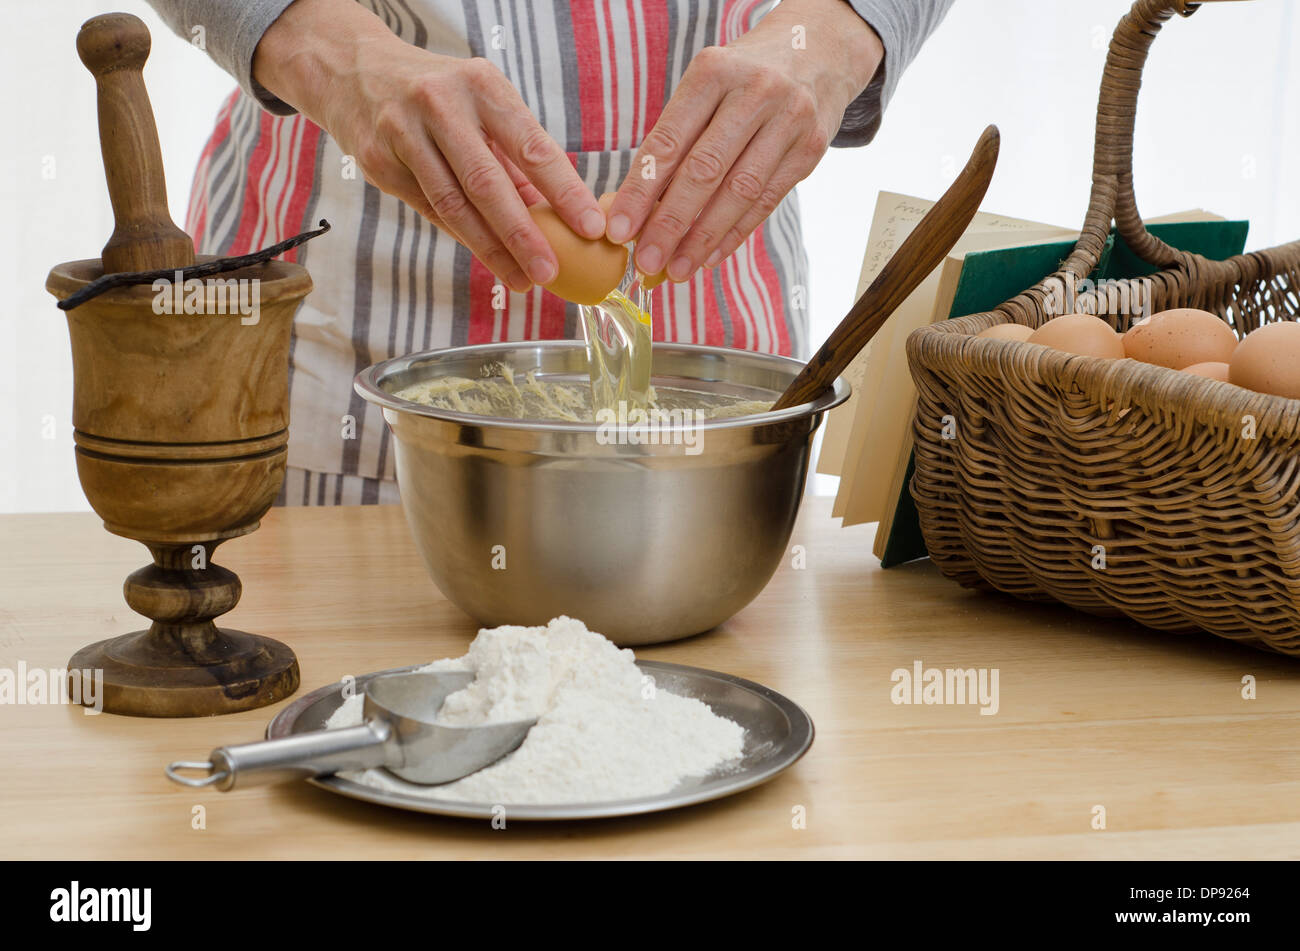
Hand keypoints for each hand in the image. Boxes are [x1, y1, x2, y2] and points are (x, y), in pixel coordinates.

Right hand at [253, 0, 603, 291]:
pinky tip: (489, 257)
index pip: (531, 146)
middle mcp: (440, 105)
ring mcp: (404, 134)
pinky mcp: (379, 162)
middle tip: (549, 272)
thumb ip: (517, 157)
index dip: (564, 191)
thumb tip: (560, 214)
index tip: (592, 226)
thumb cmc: (440, 94)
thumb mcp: (483, 104)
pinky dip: (463, 236)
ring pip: (453, 205)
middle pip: (487, 183)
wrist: (355, 72)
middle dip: (523, 235)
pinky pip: (430, 210)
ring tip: (522, 280)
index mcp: (481, 85)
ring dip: (491, 250)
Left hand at [605, 0, 883, 282]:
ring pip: (739, 192)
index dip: (641, 191)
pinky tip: (710, 257)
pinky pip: (767, 201)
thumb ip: (676, 138)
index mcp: (713, 72)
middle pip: (704, 171)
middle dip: (670, 224)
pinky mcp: (811, 148)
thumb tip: (638, 209)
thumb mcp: (706, 86)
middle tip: (645, 262)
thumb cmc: (742, 78)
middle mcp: (754, 92)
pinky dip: (735, 234)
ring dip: (703, 238)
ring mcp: (788, 119)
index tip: (619, 230)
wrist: (816, 49)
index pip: (668, 142)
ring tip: (676, 269)